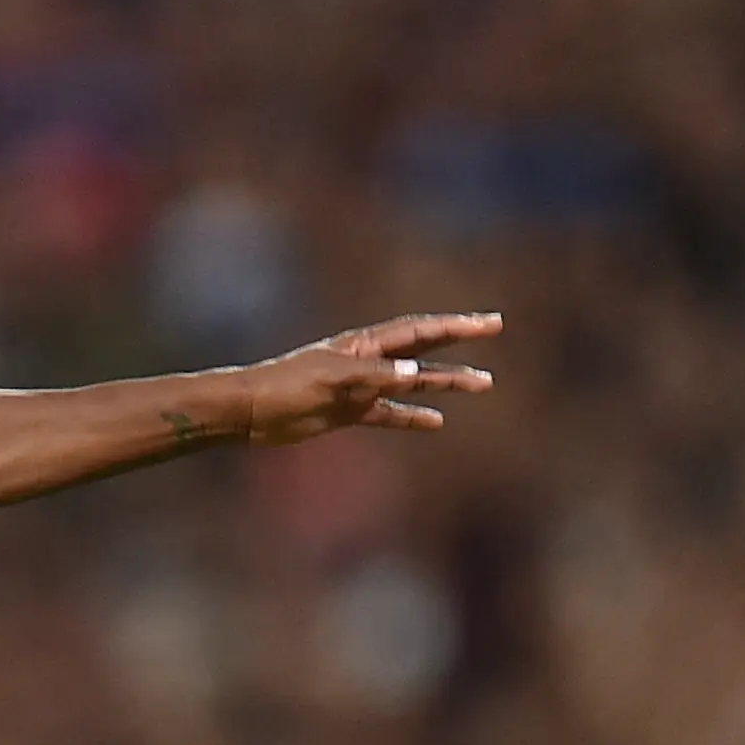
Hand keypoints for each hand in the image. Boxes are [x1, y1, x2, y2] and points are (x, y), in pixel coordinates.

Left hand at [240, 313, 500, 443]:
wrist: (251, 412)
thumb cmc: (286, 386)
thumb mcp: (332, 379)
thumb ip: (374, 376)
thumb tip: (415, 372)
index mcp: (365, 345)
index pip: (418, 330)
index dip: (454, 325)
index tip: (487, 323)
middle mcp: (368, 361)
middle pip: (422, 347)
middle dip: (458, 339)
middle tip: (493, 328)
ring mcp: (360, 387)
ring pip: (412, 382)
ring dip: (445, 381)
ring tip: (482, 383)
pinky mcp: (349, 412)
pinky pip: (389, 414)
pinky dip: (412, 417)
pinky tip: (436, 421)